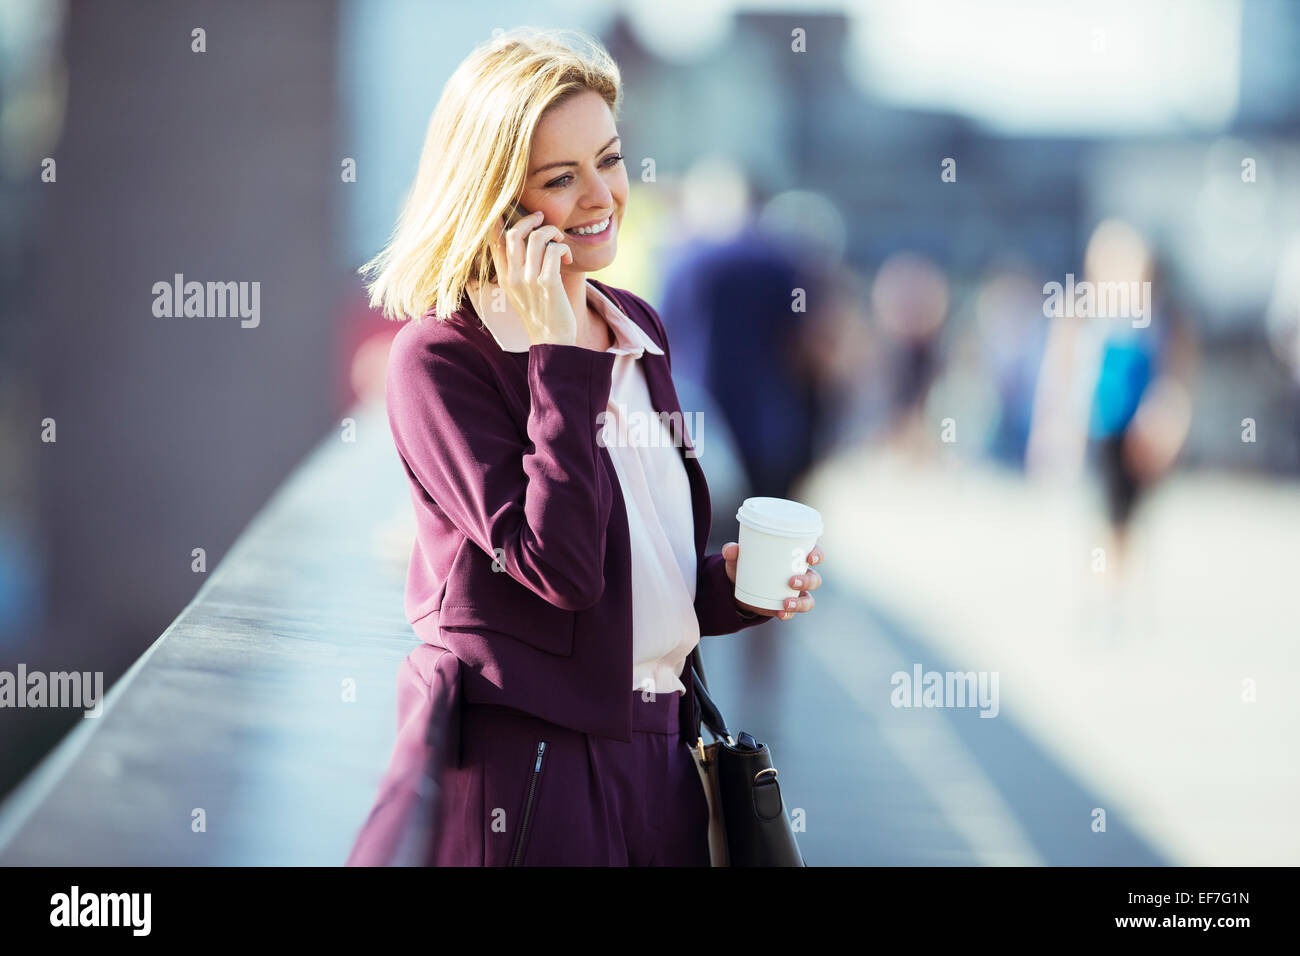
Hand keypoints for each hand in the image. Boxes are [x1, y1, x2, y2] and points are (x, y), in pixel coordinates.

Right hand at [488, 209, 576, 345]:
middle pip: (515, 232)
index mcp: (504, 278)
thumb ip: (517, 268)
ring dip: (553, 233)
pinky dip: (563, 248)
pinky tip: (567, 259)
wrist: (552, 342)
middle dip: (532, 219)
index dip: (502, 219)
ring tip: (560, 243)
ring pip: (538, 237)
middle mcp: (513, 277)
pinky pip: (554, 250)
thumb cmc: (541, 314)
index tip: (513, 210)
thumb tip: (524, 239)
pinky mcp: (548, 284)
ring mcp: (529, 281)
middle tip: (543, 220)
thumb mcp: (520, 292)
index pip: (494, 239)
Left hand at [722, 541, 823, 621]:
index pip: (814, 554)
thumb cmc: (745, 565)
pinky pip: (793, 612)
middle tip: (791, 581)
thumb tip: (731, 550)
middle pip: (814, 579)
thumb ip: (733, 551)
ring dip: (800, 602)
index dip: (818, 555)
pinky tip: (780, 613)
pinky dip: (788, 614)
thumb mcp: (738, 557)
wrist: (737, 588)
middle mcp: (800, 576)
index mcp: (794, 558)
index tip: (810, 557)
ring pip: (808, 600)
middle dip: (807, 581)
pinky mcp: (786, 607)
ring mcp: (795, 594)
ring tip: (785, 603)